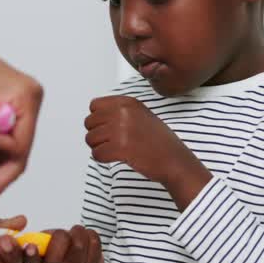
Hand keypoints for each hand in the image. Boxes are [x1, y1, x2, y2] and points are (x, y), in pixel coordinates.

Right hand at [23, 225, 103, 262]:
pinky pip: (93, 239)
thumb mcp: (45, 252)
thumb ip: (40, 241)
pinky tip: (85, 241)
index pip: (33, 262)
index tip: (30, 246)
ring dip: (77, 232)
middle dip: (62, 234)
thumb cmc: (61, 258)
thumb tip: (41, 236)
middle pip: (61, 242)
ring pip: (79, 240)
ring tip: (74, 237)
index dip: (31, 254)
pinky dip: (89, 234)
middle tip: (62, 237)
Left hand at [85, 95, 209, 207]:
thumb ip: (120, 111)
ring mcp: (121, 129)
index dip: (97, 118)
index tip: (107, 127)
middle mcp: (123, 112)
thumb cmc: (160, 141)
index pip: (94, 105)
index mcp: (128, 102)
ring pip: (90, 139)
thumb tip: (97, 116)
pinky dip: (102, 159)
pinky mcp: (120, 148)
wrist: (174, 160)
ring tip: (114, 150)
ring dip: (99, 147)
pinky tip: (116, 158)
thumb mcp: (141, 115)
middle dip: (96, 134)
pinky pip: (96, 154)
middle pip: (89, 122)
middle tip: (110, 142)